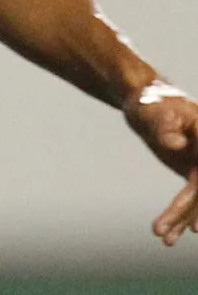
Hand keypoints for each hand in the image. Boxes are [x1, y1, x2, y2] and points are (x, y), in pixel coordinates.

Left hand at [128, 81, 197, 244]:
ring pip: (197, 199)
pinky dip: (181, 214)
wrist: (145, 99)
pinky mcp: (193, 172)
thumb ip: (165, 128)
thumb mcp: (154, 112)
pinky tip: (172, 233)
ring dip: (182, 220)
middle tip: (163, 231)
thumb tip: (174, 144)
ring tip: (163, 238)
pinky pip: (191, 197)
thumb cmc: (151, 101)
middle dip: (186, 214)